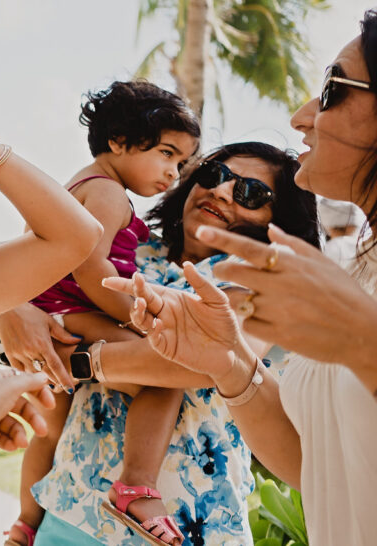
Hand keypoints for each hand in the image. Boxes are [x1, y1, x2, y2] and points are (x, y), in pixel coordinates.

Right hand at [0, 303, 80, 390]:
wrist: (8, 308)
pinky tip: (30, 376)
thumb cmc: (29, 313)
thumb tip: (77, 340)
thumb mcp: (49, 321)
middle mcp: (31, 351)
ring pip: (31, 373)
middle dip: (53, 382)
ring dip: (39, 379)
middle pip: (45, 373)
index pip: (56, 366)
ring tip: (46, 383)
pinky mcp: (9, 353)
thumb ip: (63, 334)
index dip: (64, 379)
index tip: (70, 389)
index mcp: (43, 344)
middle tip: (60, 389)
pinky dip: (25, 374)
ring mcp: (19, 353)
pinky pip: (18, 369)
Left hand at [0, 370, 54, 451]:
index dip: (40, 393)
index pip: (26, 384)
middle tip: (43, 431)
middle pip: (22, 407)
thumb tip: (44, 376)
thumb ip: (29, 382)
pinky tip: (11, 446)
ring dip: (20, 434)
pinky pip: (2, 437)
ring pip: (13, 425)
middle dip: (33, 419)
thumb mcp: (10, 388)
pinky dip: (8, 442)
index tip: (51, 404)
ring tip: (20, 443)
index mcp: (1, 381)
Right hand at [102, 268, 246, 381]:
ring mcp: (163, 330)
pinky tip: (157, 323)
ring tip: (142, 303)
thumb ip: (201, 283)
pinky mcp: (167, 347)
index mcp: (171, 299)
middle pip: (141, 300)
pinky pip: (153, 338)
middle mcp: (163, 313)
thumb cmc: (224, 323)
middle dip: (133, 291)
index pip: (145, 289)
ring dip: (138, 311)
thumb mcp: (217, 300)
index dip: (127, 284)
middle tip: (135, 283)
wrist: (233, 351)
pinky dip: (151, 330)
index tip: (109, 281)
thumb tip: (185, 264)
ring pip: (141, 320)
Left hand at [202, 224, 376, 384]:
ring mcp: (278, 310)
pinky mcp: (278, 334)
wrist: (363, 333)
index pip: (247, 248)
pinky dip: (250, 320)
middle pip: (232, 272)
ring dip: (234, 296)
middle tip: (222, 270)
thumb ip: (293, 244)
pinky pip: (248, 323)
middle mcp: (281, 285)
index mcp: (291, 264)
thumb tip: (271, 228)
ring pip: (237, 299)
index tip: (201, 230)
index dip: (221, 239)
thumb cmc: (345, 294)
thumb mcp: (323, 263)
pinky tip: (261, 318)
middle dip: (221, 270)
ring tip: (245, 295)